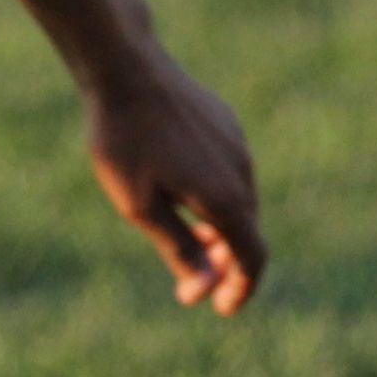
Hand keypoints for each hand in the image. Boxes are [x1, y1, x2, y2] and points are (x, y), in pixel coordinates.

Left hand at [82, 46, 263, 315]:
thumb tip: (203, 288)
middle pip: (245, 230)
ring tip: (186, 240)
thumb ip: (176, 247)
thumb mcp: (139, 204)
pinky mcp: (224, 123)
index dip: (241, 288)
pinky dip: (213, 196)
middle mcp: (242, 172)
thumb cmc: (123, 140)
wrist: (125, 68)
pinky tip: (182, 192)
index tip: (222, 309)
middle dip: (224, 263)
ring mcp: (237, 144)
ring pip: (237, 199)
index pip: (252, 256)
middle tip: (192, 285)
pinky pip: (227, 171)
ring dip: (218, 228)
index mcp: (226, 198)